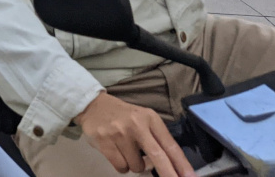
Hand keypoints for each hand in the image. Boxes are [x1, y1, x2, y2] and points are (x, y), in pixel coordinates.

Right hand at [74, 92, 194, 176]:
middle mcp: (136, 125)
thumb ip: (155, 139)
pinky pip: (121, 167)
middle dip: (169, 174)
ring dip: (134, 165)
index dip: (181, 163)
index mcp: (150, 119)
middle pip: (157, 156)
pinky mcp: (104, 142)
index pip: (169, 144)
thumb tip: (171, 167)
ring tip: (127, 151)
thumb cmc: (123, 116)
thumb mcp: (143, 120)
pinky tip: (117, 153)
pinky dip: (122, 166)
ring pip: (136, 166)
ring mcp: (119, 133)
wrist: (92, 105)